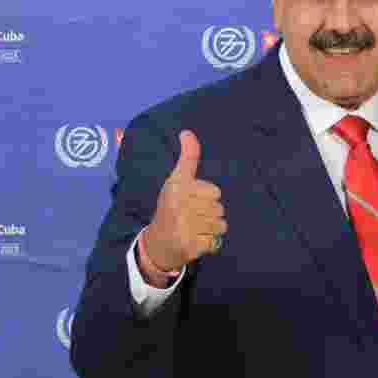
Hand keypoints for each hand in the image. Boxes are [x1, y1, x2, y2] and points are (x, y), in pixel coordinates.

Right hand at [142, 130, 226, 271]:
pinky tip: (194, 242)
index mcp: (177, 187)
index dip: (207, 197)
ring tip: (193, 229)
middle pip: (219, 208)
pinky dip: (209, 243)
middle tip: (191, 218)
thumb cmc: (171, 207)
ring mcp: (183, 227)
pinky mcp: (190, 245)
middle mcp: (178, 205)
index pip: (215, 192)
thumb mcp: (177, 180)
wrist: (156, 244)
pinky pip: (216, 241)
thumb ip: (188, 158)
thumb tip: (187, 132)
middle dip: (210, 214)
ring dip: (211, 229)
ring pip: (221, 225)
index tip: (190, 200)